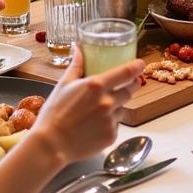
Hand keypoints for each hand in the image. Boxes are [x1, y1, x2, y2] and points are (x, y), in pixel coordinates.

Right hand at [32, 48, 144, 165]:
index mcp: (96, 86)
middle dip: (130, 87)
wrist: (51, 145)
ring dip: (116, 107)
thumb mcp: (64, 85)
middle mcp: (107, 102)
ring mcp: (111, 120)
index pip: (125, 72)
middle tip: (125, 85)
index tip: (141, 64)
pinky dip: (110, 123)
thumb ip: (76, 65)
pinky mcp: (112, 136)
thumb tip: (78, 48)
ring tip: (99, 111)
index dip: (136, 67)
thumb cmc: (54, 114)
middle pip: (129, 91)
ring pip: (122, 109)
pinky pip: (116, 125)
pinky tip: (95, 125)